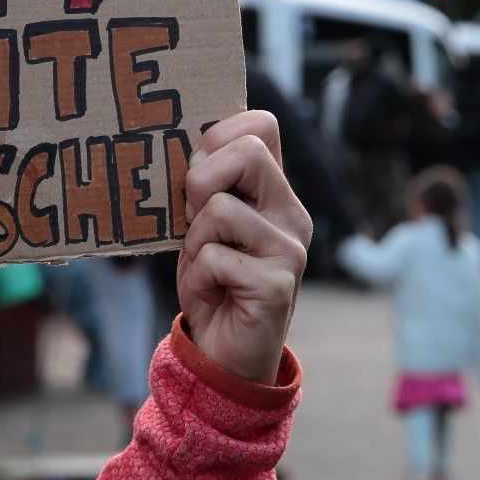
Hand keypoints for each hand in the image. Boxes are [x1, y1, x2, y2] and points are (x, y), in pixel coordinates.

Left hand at [178, 110, 311, 383]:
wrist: (227, 355)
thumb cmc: (213, 284)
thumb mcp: (204, 226)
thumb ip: (208, 187)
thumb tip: (187, 146)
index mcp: (276, 192)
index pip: (261, 125)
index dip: (219, 136)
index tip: (199, 173)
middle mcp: (292, 214)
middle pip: (247, 151)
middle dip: (202, 181)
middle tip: (196, 221)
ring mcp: (290, 249)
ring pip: (220, 209)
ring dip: (195, 241)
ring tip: (206, 266)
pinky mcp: (277, 284)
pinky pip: (214, 258)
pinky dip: (198, 278)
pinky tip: (213, 293)